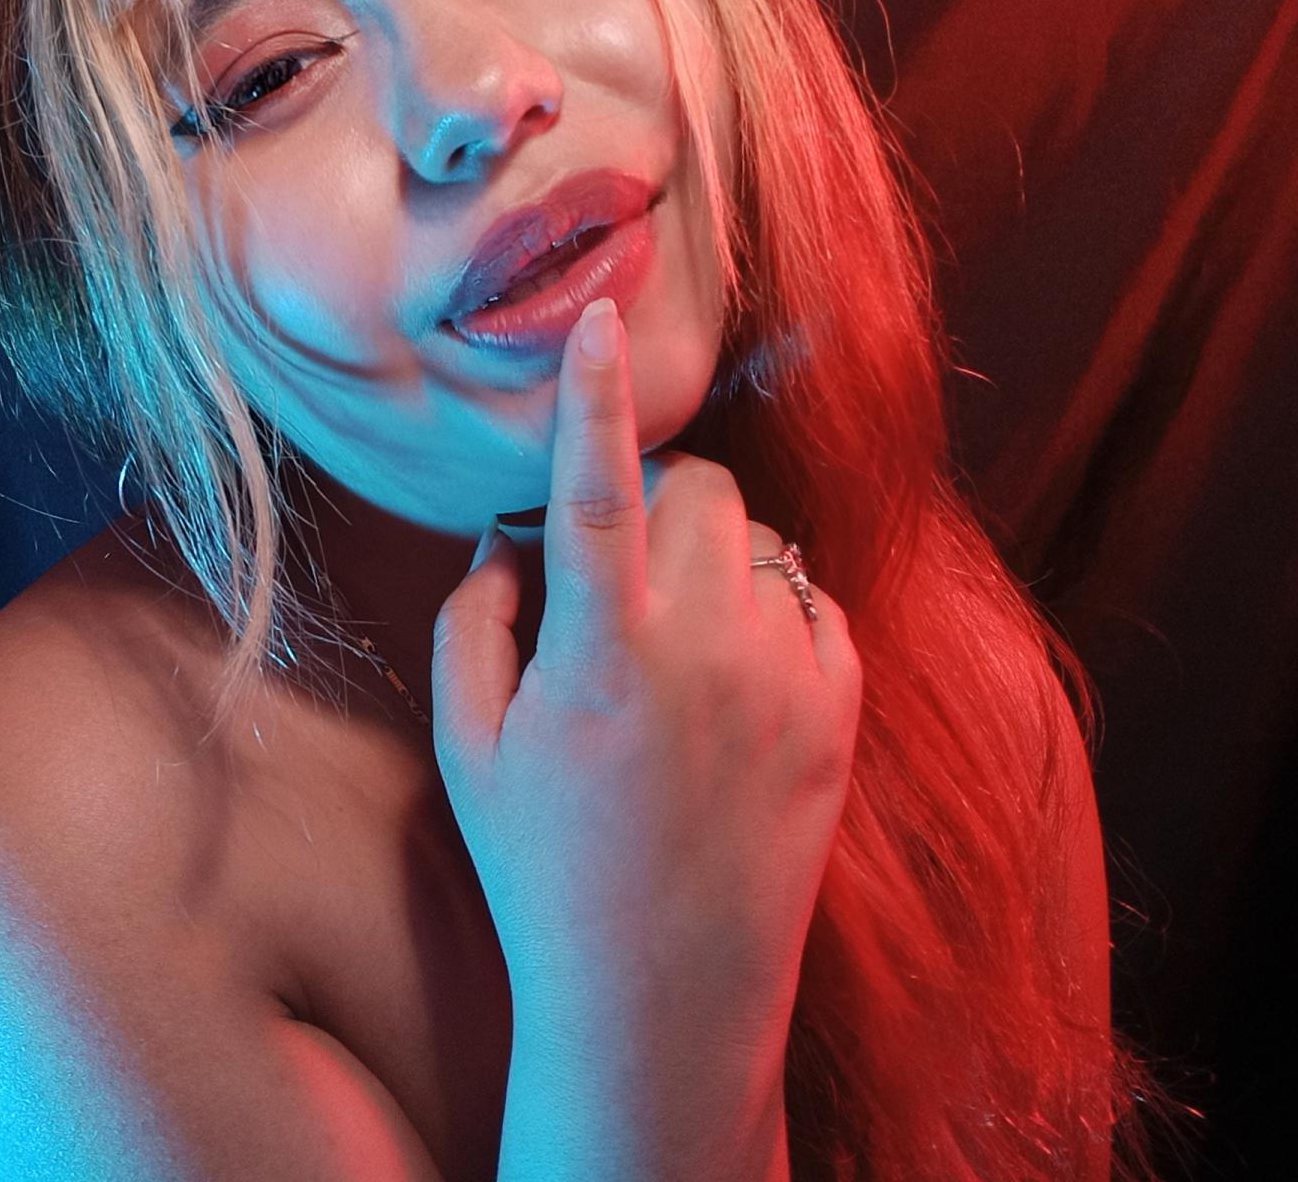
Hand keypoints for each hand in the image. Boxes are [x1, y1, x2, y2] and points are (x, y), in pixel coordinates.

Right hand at [430, 297, 861, 1052]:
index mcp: (601, 654)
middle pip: (701, 487)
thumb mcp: (468, 749)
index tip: (595, 317)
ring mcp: (786, 678)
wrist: (666, 990)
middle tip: (620, 560)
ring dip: (711, 551)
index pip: (595, 488)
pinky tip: (732, 669)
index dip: (591, 395)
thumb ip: (475, 622)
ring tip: (674, 633)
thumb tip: (508, 537)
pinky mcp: (840, 711)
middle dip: (658, 492)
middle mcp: (706, 650)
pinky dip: (770, 604)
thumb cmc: (545, 869)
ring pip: (759, 538)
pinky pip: (813, 598)